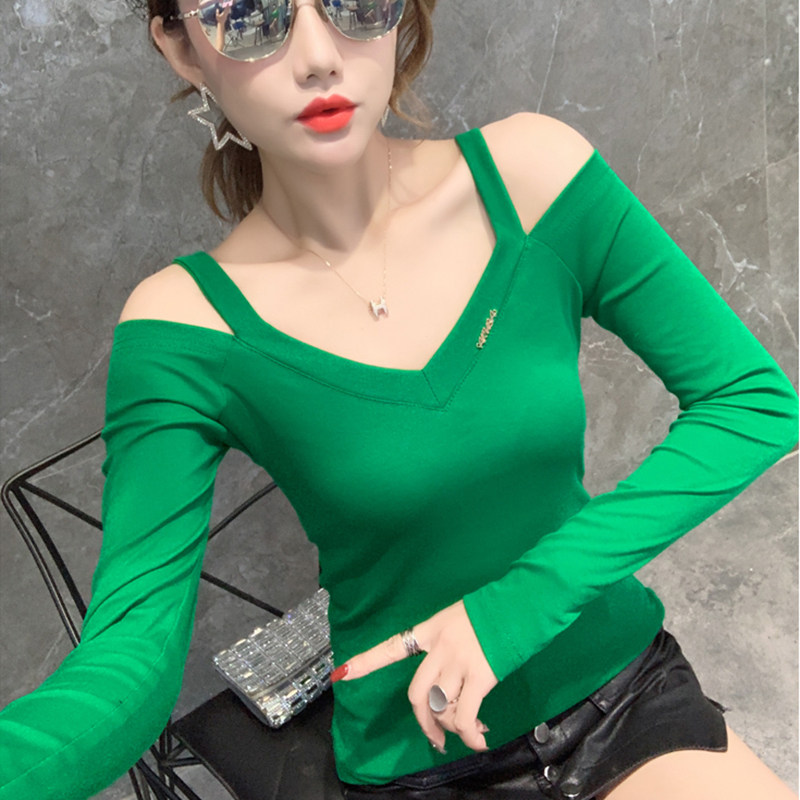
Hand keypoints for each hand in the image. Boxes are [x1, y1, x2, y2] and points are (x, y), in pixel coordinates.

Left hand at [332, 599, 497, 753]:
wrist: (520, 601)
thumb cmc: (496, 607)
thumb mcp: (461, 618)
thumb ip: (449, 646)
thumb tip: (454, 681)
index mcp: (431, 629)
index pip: (392, 647)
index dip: (367, 662)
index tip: (342, 674)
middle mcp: (439, 647)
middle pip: (417, 694)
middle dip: (425, 722)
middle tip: (436, 738)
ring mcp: (458, 661)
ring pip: (440, 707)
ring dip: (452, 727)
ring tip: (469, 731)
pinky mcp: (480, 675)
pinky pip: (465, 715)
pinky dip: (470, 734)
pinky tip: (479, 740)